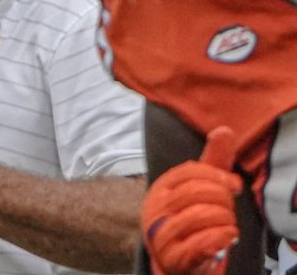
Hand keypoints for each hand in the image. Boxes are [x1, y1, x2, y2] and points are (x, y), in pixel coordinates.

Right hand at [142, 126, 242, 274]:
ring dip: (225, 219)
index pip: (188, 172)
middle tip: (229, 206)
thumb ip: (212, 161)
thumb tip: (225, 129)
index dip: (216, 175)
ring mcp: (162, 233)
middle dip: (222, 199)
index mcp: (161, 187)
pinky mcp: (173, 257)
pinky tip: (228, 235)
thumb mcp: (200, 188)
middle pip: (196, 192)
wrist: (174, 259)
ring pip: (200, 216)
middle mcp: (156, 208)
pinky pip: (202, 242)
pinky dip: (222, 236)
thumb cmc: (189, 218)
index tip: (234, 185)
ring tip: (228, 222)